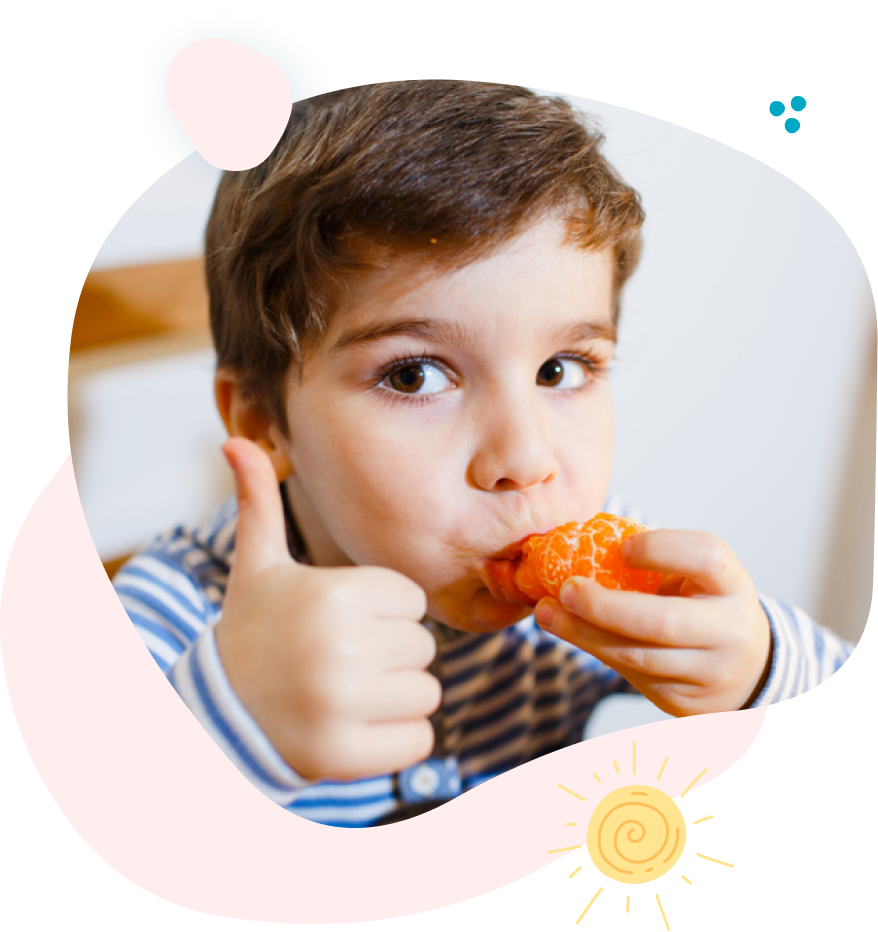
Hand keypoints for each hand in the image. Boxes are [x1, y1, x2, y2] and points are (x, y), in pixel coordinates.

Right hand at [214, 437, 439, 781]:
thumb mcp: (257, 567)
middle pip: (423, 647)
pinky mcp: (347, 757)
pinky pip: (419, 741)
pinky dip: (395, 739)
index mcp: (331, 595)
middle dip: (391, 653)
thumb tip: (234, 439)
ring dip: (396, 697)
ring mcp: (342, 707)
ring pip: (426, 693)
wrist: (219, 713)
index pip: (412, 600)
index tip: (343, 621)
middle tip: (342, 660)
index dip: (384, 611)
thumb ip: (258, 503)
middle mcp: (339, 648)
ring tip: (346, 692)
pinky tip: (352, 728)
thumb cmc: (254, 631)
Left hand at [534, 529, 772, 714]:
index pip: (706, 557)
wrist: (745, 668)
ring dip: (584, 633)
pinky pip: (631, 674)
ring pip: (638, 656)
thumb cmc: (703, 604)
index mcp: (732, 584)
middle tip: (564, 589)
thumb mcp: (696, 578)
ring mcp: (708, 671)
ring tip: (548, 612)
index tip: (621, 547)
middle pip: (663, 621)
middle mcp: (729, 630)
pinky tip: (570, 630)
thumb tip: (576, 546)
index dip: (662, 548)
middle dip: (604, 606)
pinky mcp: (684, 700)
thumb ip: (656, 563)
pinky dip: (594, 649)